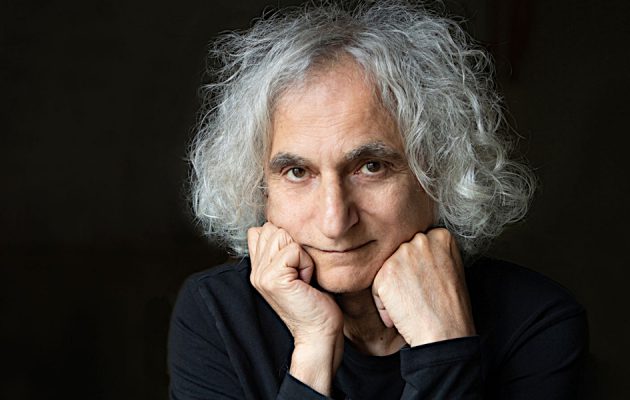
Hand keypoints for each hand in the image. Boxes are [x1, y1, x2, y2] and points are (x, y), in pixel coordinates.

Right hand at [248, 222, 342, 394]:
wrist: (319, 332)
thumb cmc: (316, 301)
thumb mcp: (297, 270)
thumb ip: (283, 250)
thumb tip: (282, 227)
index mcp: (258, 267)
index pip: (262, 230)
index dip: (286, 240)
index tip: (296, 265)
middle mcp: (255, 270)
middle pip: (273, 229)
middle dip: (295, 246)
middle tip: (302, 274)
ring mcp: (261, 275)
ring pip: (282, 237)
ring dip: (302, 255)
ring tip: (304, 277)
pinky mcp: (273, 279)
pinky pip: (293, 250)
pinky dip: (305, 263)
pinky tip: (306, 281)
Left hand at [371, 228, 475, 346]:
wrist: (446, 334)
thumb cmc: (451, 309)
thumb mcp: (451, 269)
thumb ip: (433, 254)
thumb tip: (412, 252)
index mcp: (440, 236)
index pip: (416, 245)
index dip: (418, 268)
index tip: (426, 283)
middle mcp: (420, 240)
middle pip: (399, 255)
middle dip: (403, 275)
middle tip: (418, 295)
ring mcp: (402, 254)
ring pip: (386, 269)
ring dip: (392, 289)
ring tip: (411, 304)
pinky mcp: (385, 272)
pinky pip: (375, 287)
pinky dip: (384, 304)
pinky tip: (400, 313)